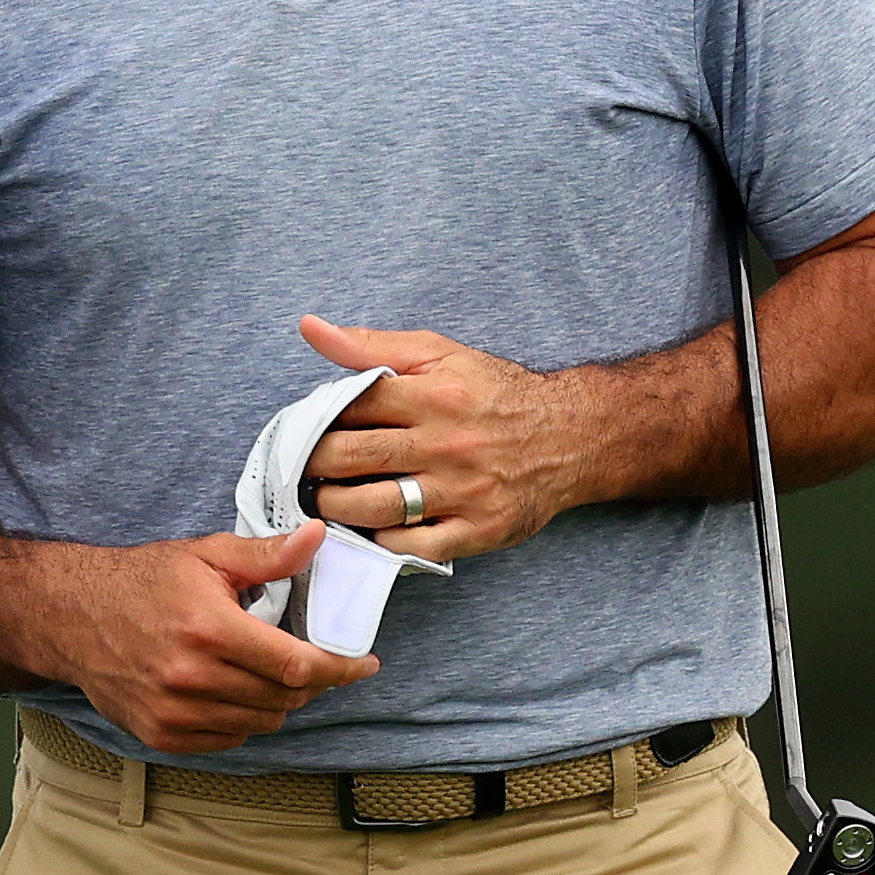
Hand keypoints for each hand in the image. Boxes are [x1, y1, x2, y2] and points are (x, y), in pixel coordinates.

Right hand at [20, 522, 373, 757]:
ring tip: (270, 674)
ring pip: (260, 723)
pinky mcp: (160, 733)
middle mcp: (192, 677)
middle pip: (283, 699)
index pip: (297, 666)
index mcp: (210, 629)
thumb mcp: (204, 557)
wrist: (70, 616)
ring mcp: (174, 711)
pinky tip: (235, 692)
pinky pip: (228, 738)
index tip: (362, 665)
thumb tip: (316, 538)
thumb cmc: (139, 582)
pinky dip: (244, 720)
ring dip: (278, 702)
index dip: (339, 669)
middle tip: (312, 662)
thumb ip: (265, 555)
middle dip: (310, 683)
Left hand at [295, 315, 608, 559]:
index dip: (318, 419)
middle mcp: (449, 445)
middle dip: (316, 465)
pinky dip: (384, 540)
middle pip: (356, 458)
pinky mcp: (480, 529)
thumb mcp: (439, 353)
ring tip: (325, 498)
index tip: (304, 428)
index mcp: (436, 396)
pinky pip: (415, 546)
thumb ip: (372, 346)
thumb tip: (311, 328)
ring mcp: (465, 491)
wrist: (572, 435)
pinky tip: (371, 527)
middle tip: (302, 468)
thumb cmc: (496, 393)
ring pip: (378, 507)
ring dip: (338, 506)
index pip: (354, 407)